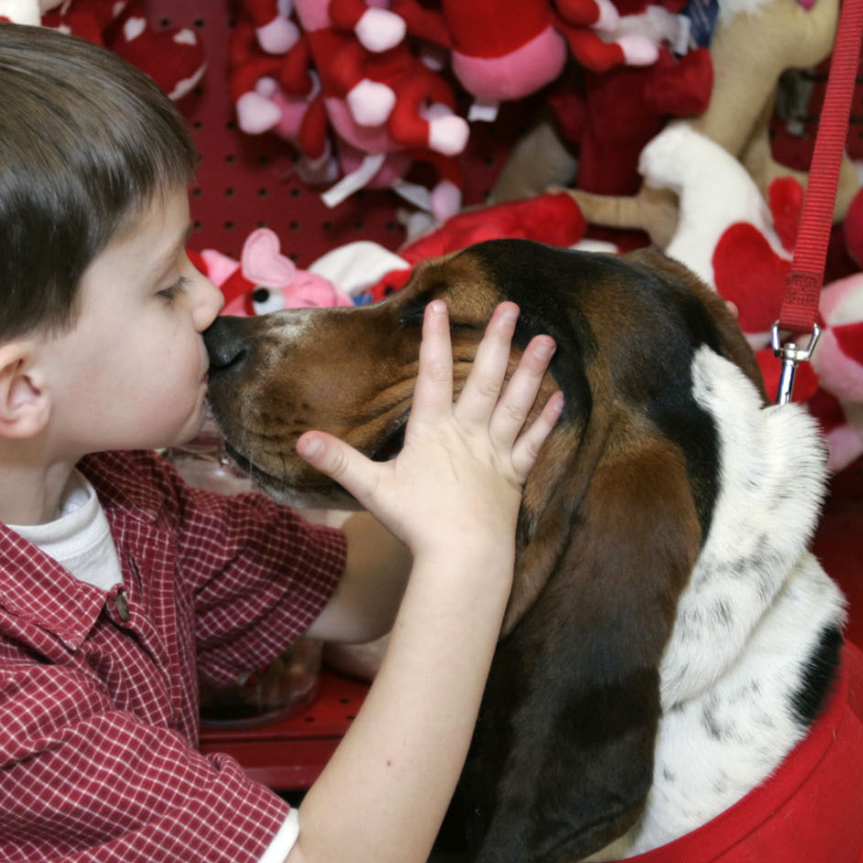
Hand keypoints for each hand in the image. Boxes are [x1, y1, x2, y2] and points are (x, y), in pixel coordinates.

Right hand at [295, 301, 561, 559]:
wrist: (463, 558)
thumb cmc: (417, 524)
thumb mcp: (371, 489)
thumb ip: (339, 461)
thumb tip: (302, 440)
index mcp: (433, 432)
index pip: (432, 375)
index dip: (434, 338)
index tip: (438, 305)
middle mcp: (468, 434)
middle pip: (485, 380)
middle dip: (497, 341)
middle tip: (510, 307)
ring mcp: (494, 454)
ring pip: (516, 404)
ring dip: (532, 371)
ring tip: (547, 340)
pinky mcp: (513, 477)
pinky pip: (533, 443)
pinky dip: (546, 420)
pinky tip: (560, 397)